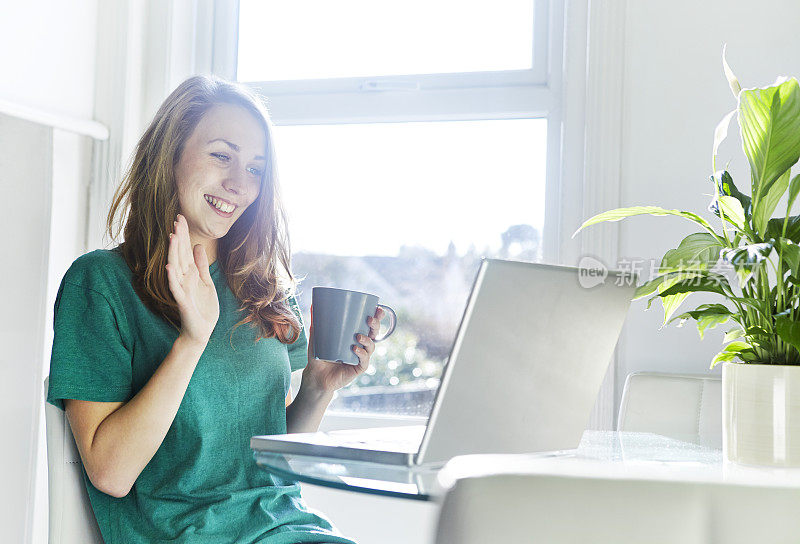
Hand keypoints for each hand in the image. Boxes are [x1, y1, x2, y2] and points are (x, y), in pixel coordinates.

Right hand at [165, 214, 219, 344]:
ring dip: (173, 252)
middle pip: (179, 254)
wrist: (201, 330)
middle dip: (179, 237)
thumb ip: (201, 265)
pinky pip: (175, 288)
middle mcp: (183, 278)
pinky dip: (172, 278)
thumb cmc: (203, 307)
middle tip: (177, 218)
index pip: (184, 250)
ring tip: (172, 236)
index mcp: (190, 273)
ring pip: (175, 267)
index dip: (183, 234)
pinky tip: (169, 267)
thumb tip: (198, 246)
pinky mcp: (182, 301)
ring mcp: (181, 289)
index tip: (180, 217)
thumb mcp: (206, 282)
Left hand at [302, 306, 386, 392]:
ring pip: (371, 346)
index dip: (377, 317)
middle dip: (375, 325)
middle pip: (374, 334)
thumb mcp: (317, 337)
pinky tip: (355, 349)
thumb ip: (316, 322)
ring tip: (358, 336)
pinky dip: (361, 354)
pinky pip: (364, 361)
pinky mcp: (358, 368)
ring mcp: (360, 357)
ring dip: (368, 340)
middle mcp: (361, 346)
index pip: (369, 325)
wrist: (315, 376)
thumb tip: (312, 304)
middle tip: (370, 319)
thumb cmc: (318, 355)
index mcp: (355, 336)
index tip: (378, 308)